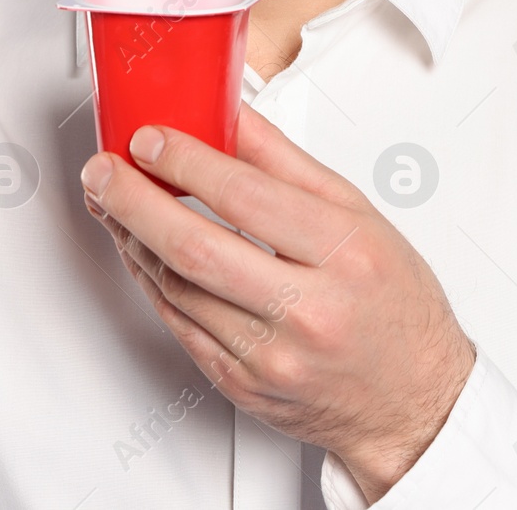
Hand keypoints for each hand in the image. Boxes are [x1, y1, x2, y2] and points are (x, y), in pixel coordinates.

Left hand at [80, 104, 475, 502]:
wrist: (412, 400)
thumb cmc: (394, 305)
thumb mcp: (359, 216)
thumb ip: (287, 163)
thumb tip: (231, 116)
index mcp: (344, 255)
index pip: (246, 197)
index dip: (186, 162)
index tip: (151, 138)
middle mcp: (308, 310)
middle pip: (196, 248)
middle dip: (135, 201)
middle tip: (104, 171)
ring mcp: (270, 356)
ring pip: (177, 288)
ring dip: (133, 239)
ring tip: (114, 203)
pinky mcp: (241, 384)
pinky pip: (178, 325)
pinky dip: (151, 281)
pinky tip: (140, 251)